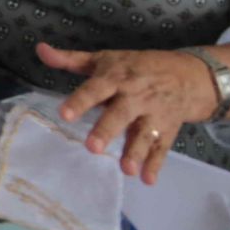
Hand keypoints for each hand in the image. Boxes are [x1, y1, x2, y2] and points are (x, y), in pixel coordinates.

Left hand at [40, 42, 218, 184]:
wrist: (189, 75)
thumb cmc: (137, 67)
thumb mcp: (105, 59)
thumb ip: (71, 59)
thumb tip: (40, 49)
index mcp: (116, 78)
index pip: (96, 89)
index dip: (80, 101)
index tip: (64, 114)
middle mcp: (136, 96)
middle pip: (121, 114)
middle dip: (107, 130)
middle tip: (92, 148)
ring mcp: (154, 114)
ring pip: (144, 134)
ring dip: (135, 152)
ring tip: (125, 169)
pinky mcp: (168, 130)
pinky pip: (162, 148)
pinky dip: (156, 164)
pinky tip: (148, 180)